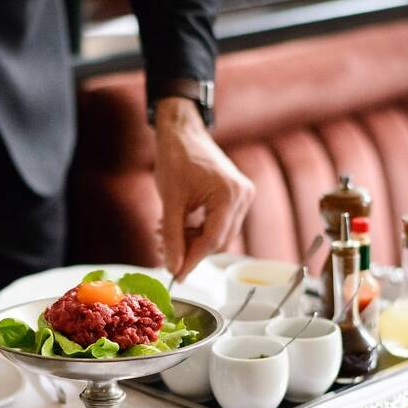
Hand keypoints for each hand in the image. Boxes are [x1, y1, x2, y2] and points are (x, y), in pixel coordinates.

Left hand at [154, 97, 254, 280]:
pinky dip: (199, 229)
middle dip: (191, 249)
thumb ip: (172, 237)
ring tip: (166, 233)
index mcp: (230, 195)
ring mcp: (242, 195)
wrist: (182, 132)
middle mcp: (242, 196)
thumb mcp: (170, 202)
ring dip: (193, 240)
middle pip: (219, 241)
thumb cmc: (175, 159)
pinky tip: (178, 225)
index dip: (192, 260)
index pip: (213, 240)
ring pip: (219, 235)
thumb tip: (173, 268)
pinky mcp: (235, 195)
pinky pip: (219, 223)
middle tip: (165, 251)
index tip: (176, 275)